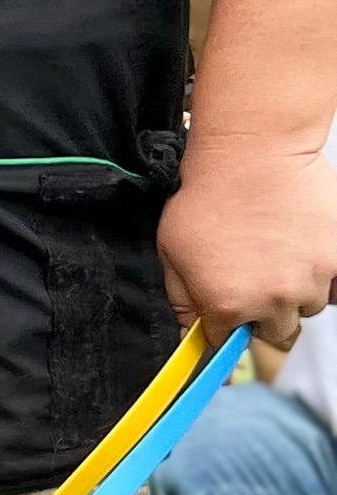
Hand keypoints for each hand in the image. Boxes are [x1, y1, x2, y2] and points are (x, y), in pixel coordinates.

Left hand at [158, 129, 336, 349]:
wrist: (252, 153)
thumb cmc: (207, 196)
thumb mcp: (172, 252)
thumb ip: (182, 301)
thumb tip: (189, 336)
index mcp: (227, 306)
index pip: (226, 342)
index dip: (223, 324)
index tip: (226, 310)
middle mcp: (272, 301)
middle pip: (275, 332)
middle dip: (264, 314)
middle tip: (257, 278)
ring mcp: (311, 281)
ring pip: (308, 307)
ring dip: (297, 291)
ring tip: (282, 253)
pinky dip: (327, 278)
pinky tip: (309, 256)